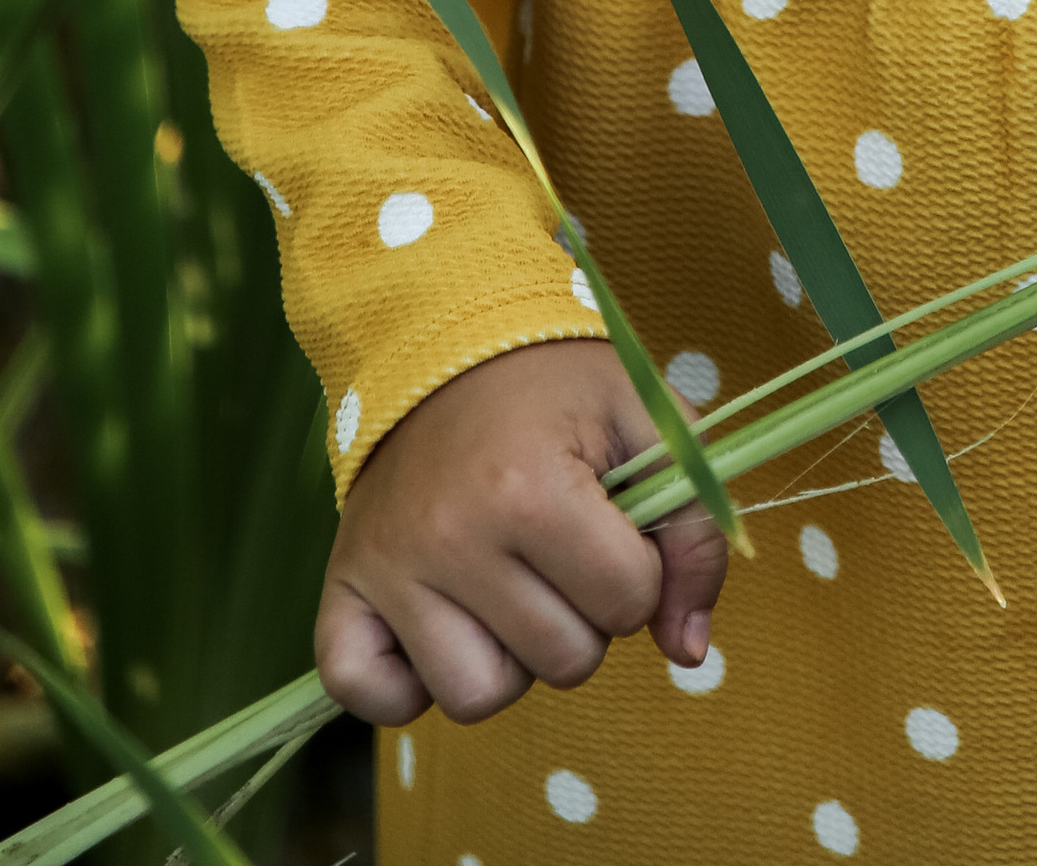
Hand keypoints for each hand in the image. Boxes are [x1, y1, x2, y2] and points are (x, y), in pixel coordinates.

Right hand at [314, 339, 727, 724]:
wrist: (446, 341)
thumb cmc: (556, 385)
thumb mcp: (649, 423)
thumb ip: (694, 533)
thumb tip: (689, 652)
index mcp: (532, 489)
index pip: (629, 603)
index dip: (639, 568)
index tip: (611, 519)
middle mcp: (451, 537)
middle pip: (563, 662)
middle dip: (583, 614)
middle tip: (558, 545)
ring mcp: (389, 569)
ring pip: (478, 696)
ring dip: (508, 656)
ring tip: (505, 582)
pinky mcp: (342, 589)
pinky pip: (369, 695)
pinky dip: (406, 685)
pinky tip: (440, 625)